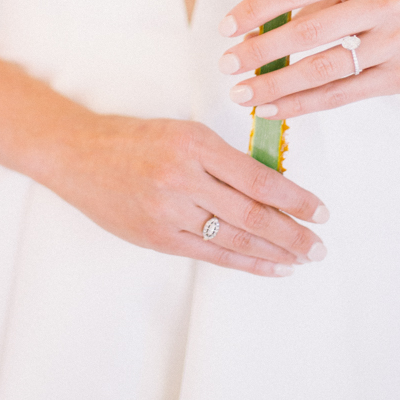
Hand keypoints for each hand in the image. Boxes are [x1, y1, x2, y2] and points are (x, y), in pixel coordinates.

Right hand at [49, 112, 328, 276]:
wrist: (79, 155)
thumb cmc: (135, 139)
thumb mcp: (183, 132)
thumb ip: (223, 159)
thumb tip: (272, 188)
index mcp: (195, 144)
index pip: (258, 179)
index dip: (294, 198)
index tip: (320, 210)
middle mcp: (184, 178)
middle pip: (252, 214)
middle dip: (293, 233)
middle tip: (320, 244)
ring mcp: (169, 211)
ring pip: (236, 238)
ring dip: (276, 252)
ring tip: (303, 258)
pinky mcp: (158, 237)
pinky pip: (211, 254)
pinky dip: (246, 262)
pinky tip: (271, 267)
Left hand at [217, 0, 399, 119]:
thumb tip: (255, 27)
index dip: (259, 8)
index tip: (227, 26)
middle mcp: (388, 2)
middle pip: (309, 30)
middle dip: (261, 50)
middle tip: (227, 63)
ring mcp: (398, 42)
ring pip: (323, 69)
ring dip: (276, 84)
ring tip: (242, 93)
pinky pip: (340, 94)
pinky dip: (302, 104)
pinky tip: (273, 108)